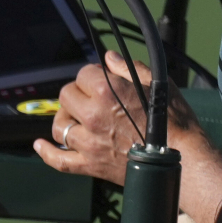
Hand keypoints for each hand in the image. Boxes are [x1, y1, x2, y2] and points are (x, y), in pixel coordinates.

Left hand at [32, 52, 166, 186]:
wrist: (181, 158)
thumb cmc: (174, 121)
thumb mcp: (156, 83)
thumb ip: (128, 68)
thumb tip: (108, 58)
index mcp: (107, 91)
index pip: (82, 75)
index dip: (91, 75)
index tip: (100, 80)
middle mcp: (92, 115)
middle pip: (65, 97)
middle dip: (76, 94)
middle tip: (89, 99)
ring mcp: (88, 142)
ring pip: (59, 126)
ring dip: (65, 120)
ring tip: (76, 119)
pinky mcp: (89, 165)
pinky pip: (58, 160)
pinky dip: (46, 153)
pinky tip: (40, 145)